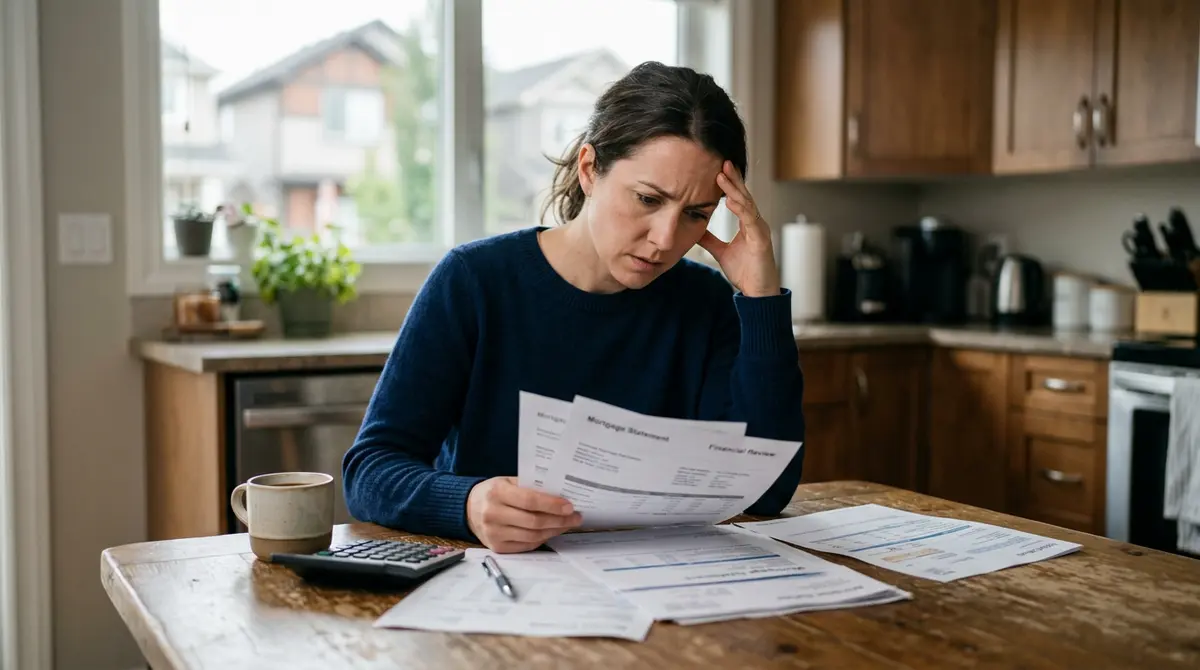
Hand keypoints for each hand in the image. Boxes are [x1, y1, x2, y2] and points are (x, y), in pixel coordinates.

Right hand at [466, 477, 582, 552]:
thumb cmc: (495, 492)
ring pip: (532, 536)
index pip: (530, 500)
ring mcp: (494, 533)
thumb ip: (530, 487)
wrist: (468, 508)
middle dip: (559, 520)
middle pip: (534, 521)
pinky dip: (542, 539)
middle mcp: (493, 514)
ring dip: (554, 531)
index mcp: (497, 492)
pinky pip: (526, 545)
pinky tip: (552, 531)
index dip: (552, 505)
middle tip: (576, 517)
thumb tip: (562, 494)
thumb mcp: (508, 482)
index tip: (570, 506)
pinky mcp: (497, 547)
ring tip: (568, 524)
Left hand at [698, 161, 780, 297]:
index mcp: (748, 224)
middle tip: (723, 162)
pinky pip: (751, 221)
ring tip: (723, 176)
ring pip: (747, 204)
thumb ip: (710, 239)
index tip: (719, 169)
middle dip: (734, 179)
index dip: (730, 184)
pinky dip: (741, 210)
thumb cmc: (745, 272)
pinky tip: (730, 201)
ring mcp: (760, 230)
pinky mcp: (761, 241)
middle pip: (744, 196)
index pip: (739, 199)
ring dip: (735, 189)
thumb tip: (694, 228)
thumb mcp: (722, 252)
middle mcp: (756, 223)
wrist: (757, 292)